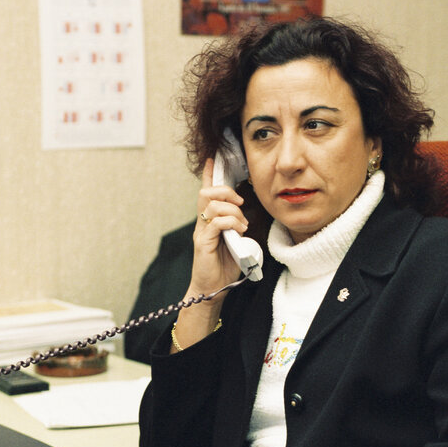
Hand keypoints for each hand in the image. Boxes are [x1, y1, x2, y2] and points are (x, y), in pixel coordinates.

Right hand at [172, 159, 248, 351]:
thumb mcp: (235, 241)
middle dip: (226, 191)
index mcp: (210, 220)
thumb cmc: (224, 265)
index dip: (210, 174)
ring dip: (232, 211)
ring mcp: (202, 232)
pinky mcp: (203, 243)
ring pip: (212, 205)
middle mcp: (203, 223)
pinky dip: (231, 222)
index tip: (213, 158)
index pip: (207, 192)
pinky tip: (239, 231)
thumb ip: (236, 226)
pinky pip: (216, 222)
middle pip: (207, 193)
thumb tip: (245, 216)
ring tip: (242, 224)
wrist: (212, 288)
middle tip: (240, 203)